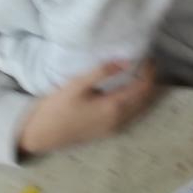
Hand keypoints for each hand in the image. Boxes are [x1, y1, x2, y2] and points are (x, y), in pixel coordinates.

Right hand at [18, 60, 153, 155]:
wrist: (41, 135)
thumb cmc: (58, 108)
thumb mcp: (78, 85)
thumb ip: (103, 72)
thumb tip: (127, 60)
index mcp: (115, 107)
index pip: (143, 88)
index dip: (150, 72)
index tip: (149, 57)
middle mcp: (120, 120)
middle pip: (146, 99)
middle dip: (151, 81)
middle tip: (148, 63)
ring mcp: (115, 129)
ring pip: (141, 109)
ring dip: (146, 92)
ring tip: (142, 74)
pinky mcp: (108, 132)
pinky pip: (132, 116)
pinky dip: (138, 102)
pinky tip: (130, 92)